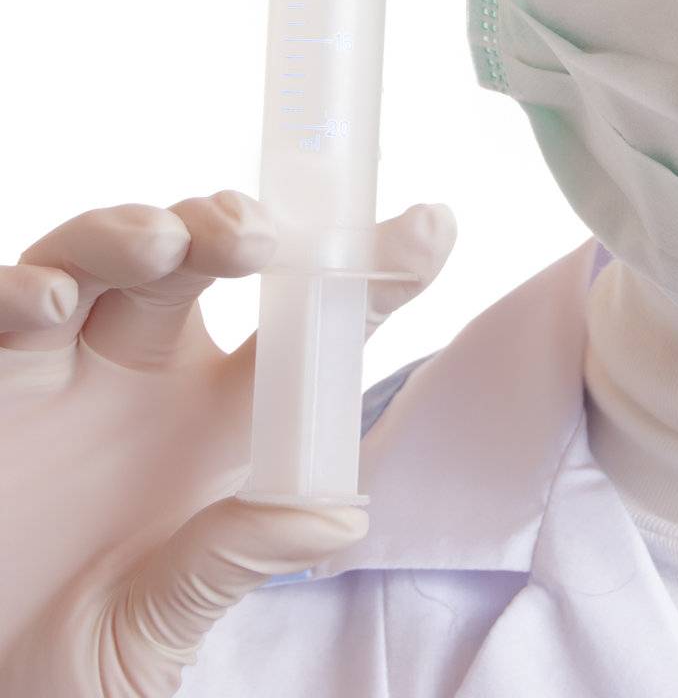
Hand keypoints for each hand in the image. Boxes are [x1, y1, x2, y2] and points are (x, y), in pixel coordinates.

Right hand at [0, 191, 456, 697]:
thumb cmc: (79, 655)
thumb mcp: (167, 623)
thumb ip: (236, 556)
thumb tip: (341, 514)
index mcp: (217, 419)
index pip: (307, 326)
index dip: (368, 271)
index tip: (433, 226)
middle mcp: (147, 372)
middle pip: (199, 257)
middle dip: (232, 224)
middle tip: (258, 235)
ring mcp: (63, 366)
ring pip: (103, 254)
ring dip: (134, 231)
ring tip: (165, 242)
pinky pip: (3, 306)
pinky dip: (22, 288)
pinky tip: (51, 303)